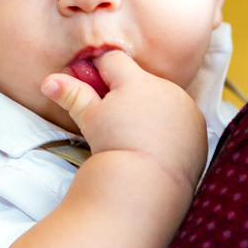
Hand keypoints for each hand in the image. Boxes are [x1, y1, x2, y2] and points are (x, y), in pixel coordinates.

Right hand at [41, 50, 206, 185]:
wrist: (146, 186)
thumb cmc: (113, 148)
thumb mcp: (89, 119)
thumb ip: (72, 94)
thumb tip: (48, 81)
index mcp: (136, 80)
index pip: (113, 61)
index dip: (99, 73)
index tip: (94, 91)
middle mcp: (165, 88)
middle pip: (140, 80)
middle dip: (127, 94)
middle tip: (115, 121)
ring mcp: (186, 107)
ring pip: (163, 98)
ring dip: (151, 109)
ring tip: (137, 136)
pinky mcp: (200, 128)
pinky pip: (182, 118)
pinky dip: (171, 127)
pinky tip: (158, 145)